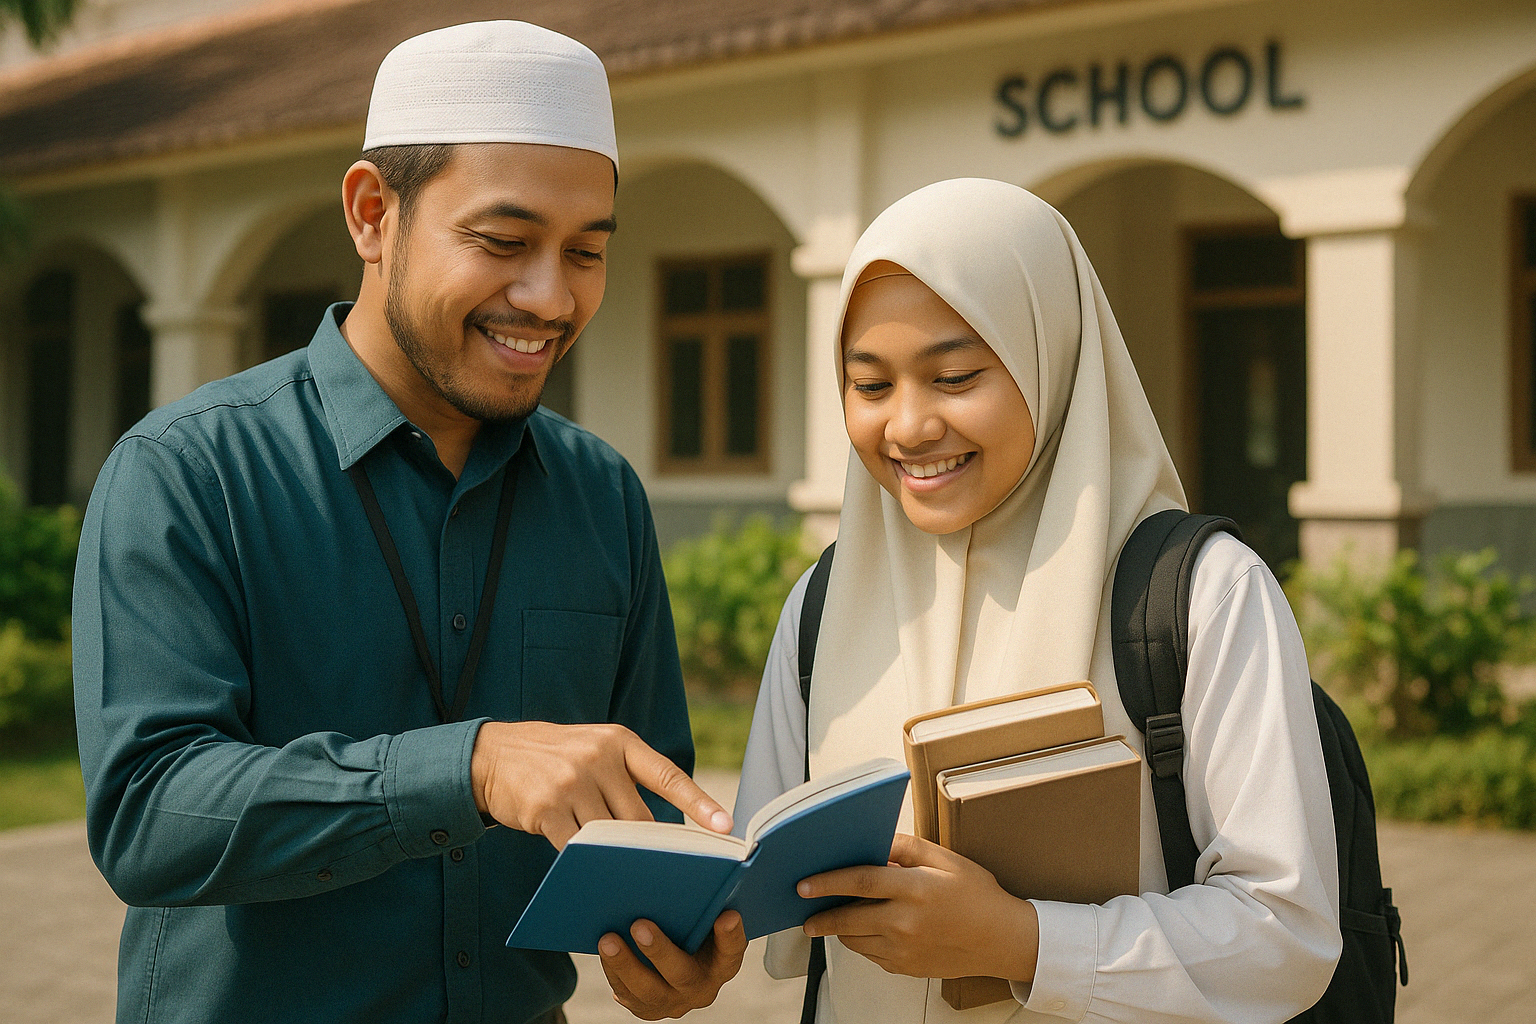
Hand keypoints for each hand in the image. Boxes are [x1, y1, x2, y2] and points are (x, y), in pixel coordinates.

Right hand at [470, 721, 731, 847]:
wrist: (492, 754)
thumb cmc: (556, 759)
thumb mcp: (594, 750)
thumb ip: (623, 781)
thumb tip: (653, 836)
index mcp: (619, 742)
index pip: (668, 776)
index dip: (700, 803)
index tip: (726, 827)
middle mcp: (598, 758)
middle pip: (638, 819)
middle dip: (646, 846)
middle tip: (656, 869)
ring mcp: (571, 782)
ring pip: (609, 836)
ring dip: (613, 857)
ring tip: (618, 870)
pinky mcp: (546, 808)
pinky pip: (575, 847)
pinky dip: (581, 860)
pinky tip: (581, 866)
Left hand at [598, 911, 747, 1019]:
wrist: (679, 963)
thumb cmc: (692, 928)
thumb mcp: (703, 920)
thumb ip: (700, 905)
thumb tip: (681, 868)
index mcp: (723, 963)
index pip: (732, 950)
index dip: (731, 935)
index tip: (727, 915)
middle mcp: (702, 987)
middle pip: (682, 974)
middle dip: (659, 951)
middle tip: (639, 925)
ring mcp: (675, 1002)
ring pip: (649, 992)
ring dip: (625, 965)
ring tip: (608, 940)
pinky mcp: (650, 1009)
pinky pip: (630, 997)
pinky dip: (615, 973)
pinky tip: (605, 951)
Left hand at [799, 833, 1038, 981]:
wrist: (1003, 940)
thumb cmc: (977, 895)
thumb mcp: (946, 859)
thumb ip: (906, 847)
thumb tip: (873, 842)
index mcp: (916, 890)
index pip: (860, 883)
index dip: (828, 882)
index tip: (804, 884)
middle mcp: (906, 923)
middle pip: (848, 919)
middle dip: (821, 915)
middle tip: (805, 910)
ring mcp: (905, 950)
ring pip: (855, 941)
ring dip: (840, 929)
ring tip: (834, 916)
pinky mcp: (906, 968)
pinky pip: (871, 955)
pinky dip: (861, 943)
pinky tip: (866, 930)